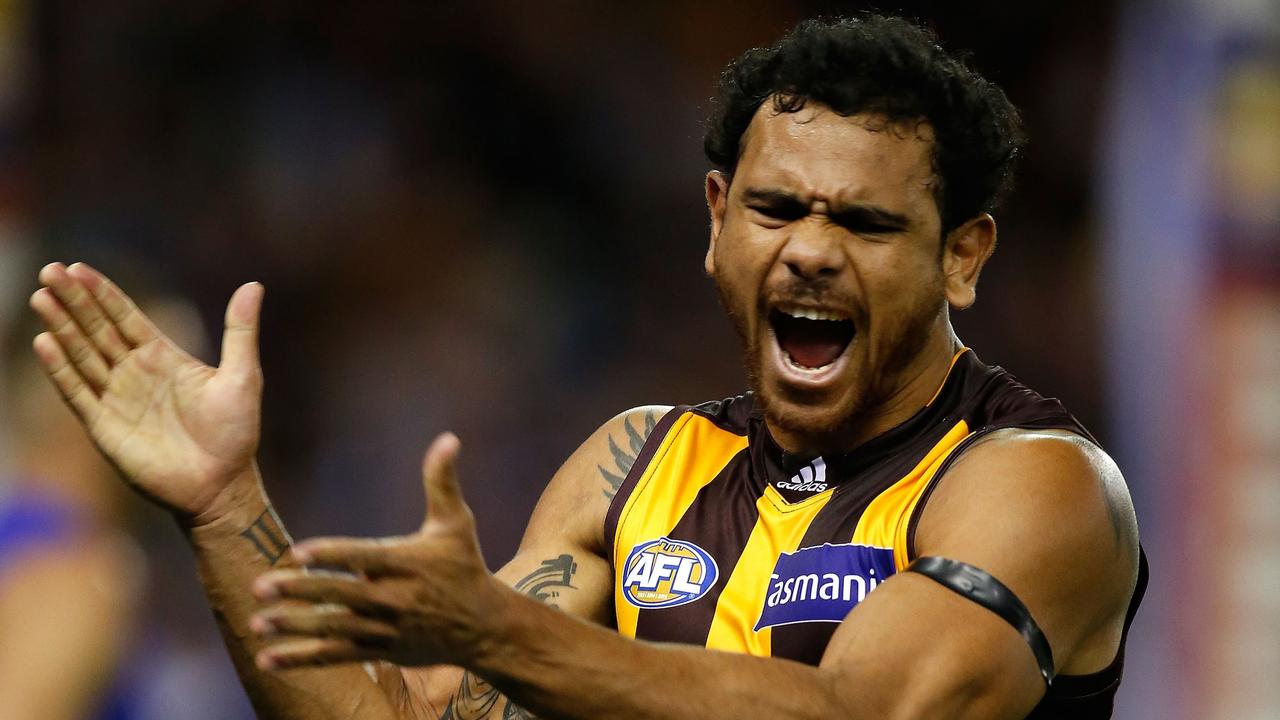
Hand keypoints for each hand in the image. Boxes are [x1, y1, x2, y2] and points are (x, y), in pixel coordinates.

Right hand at [29, 262, 264, 521]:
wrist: (222, 485)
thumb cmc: (235, 433)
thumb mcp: (242, 376)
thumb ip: (240, 331)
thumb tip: (254, 285)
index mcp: (164, 357)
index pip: (126, 317)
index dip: (103, 293)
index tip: (78, 267)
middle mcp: (135, 373)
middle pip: (97, 329)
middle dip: (74, 301)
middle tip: (50, 271)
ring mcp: (117, 399)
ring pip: (82, 355)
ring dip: (62, 328)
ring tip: (40, 298)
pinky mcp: (104, 427)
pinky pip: (78, 393)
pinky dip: (62, 369)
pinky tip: (45, 343)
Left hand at [250, 433, 502, 669]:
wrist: (483, 627)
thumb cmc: (465, 567)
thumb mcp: (456, 523)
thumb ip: (441, 482)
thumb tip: (448, 438)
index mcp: (406, 564)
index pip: (363, 557)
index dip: (331, 555)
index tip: (298, 553)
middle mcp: (393, 598)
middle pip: (340, 595)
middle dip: (299, 592)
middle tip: (260, 587)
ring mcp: (384, 628)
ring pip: (333, 629)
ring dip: (293, 627)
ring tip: (258, 622)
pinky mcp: (379, 650)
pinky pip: (335, 656)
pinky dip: (302, 658)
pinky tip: (267, 658)